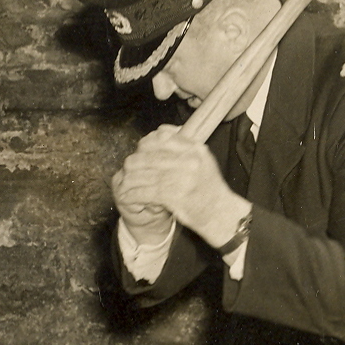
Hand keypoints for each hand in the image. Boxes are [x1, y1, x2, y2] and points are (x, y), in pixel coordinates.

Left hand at [112, 125, 250, 249]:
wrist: (220, 213)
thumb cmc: (208, 188)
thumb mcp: (202, 160)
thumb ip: (183, 145)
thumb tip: (160, 132)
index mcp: (195, 148)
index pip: (160, 137)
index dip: (144, 144)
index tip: (138, 152)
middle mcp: (189, 160)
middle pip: (148, 156)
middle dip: (133, 164)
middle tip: (127, 172)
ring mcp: (182, 178)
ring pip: (144, 174)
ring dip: (129, 181)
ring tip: (124, 186)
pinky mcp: (174, 196)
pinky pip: (145, 192)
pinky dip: (132, 195)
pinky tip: (127, 197)